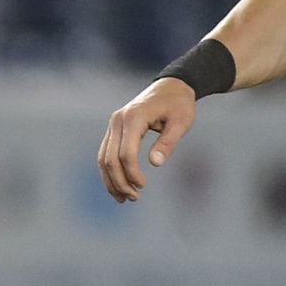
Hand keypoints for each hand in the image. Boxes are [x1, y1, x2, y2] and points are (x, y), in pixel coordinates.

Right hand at [98, 77, 196, 202]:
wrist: (171, 86)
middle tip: (133, 198)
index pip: (126, 152)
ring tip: (124, 198)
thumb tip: (154, 164)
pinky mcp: (115, 129)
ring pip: (103, 156)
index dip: (132, 173)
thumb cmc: (179, 105)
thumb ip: (168, 143)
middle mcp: (118, 121)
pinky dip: (110, 170)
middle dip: (119, 181)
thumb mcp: (181, 123)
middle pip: (110, 157)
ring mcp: (114, 124)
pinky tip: (119, 184)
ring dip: (111, 179)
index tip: (143, 187)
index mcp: (134, 118)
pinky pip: (107, 152)